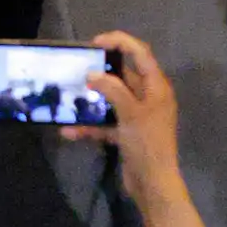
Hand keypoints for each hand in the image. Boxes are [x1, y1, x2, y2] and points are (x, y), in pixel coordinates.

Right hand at [72, 31, 208, 226]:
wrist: (153, 185)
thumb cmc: (147, 144)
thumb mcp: (131, 114)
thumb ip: (113, 90)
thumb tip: (93, 75)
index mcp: (156, 86)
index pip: (140, 53)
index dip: (120, 42)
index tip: (95, 43)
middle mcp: (148, 97)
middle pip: (125, 76)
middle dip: (102, 72)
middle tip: (80, 67)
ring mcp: (137, 116)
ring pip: (112, 100)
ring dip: (93, 100)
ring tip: (71, 96)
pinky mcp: (127, 134)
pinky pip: (107, 123)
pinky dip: (91, 125)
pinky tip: (69, 131)